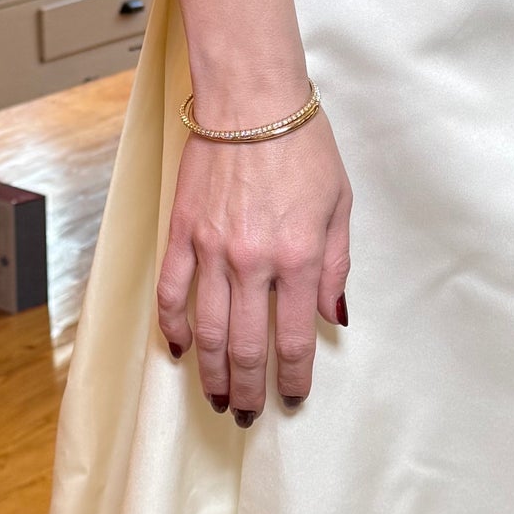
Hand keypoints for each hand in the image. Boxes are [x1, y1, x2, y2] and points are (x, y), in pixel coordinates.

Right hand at [157, 113, 350, 419]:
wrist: (251, 99)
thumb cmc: (302, 144)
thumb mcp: (340, 204)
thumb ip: (335, 265)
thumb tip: (333, 315)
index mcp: (299, 258)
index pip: (296, 339)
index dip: (294, 378)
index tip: (292, 398)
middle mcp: (253, 262)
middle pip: (245, 346)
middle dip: (249, 389)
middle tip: (248, 414)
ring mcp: (212, 249)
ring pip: (206, 330)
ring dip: (211, 371)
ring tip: (216, 398)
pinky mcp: (182, 232)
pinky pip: (172, 291)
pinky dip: (173, 325)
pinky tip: (178, 349)